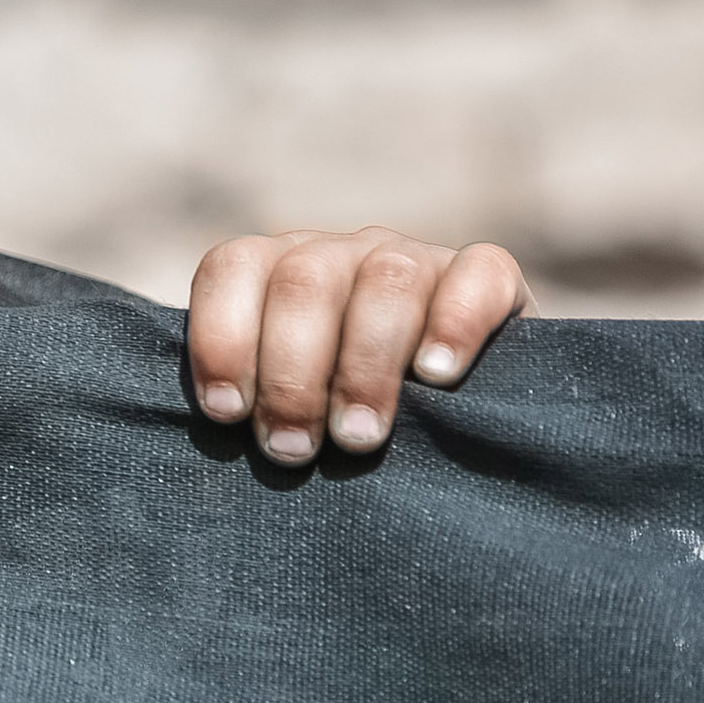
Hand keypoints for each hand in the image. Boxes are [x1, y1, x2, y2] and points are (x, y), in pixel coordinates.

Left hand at [187, 227, 533, 465]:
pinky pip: (477, 275)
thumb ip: (250, 401)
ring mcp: (415, 258)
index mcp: (277, 271)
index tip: (226, 413)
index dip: (221, 338)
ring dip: (365, 366)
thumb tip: (214, 428)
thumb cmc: (342, 422)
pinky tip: (437, 377)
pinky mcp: (489, 277)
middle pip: (303, 284)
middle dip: (290, 375)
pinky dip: (455, 324)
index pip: (231, 269)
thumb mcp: (290, 406)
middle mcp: (340, 253)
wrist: (460, 412)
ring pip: (386, 280)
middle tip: (292, 449)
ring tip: (357, 438)